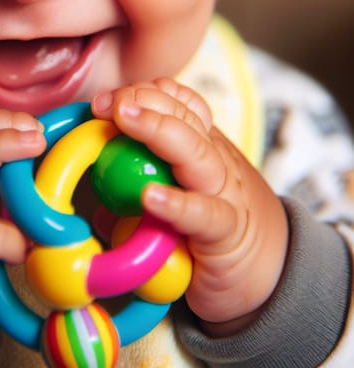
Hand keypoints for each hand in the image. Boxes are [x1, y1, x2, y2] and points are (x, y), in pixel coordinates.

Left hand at [92, 78, 287, 333]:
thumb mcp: (177, 192)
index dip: (145, 94)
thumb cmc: (209, 229)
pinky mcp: (228, 232)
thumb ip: (142, 180)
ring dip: (158, 130)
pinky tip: (151, 196)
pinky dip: (179, 203)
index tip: (107, 100)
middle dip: (143, 101)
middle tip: (106, 104)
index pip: (179, 104)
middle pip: (184, 117)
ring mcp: (225, 193)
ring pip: (196, 151)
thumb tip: (93, 176)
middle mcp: (215, 160)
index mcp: (202, 145)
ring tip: (125, 119)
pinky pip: (205, 213)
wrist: (273, 273)